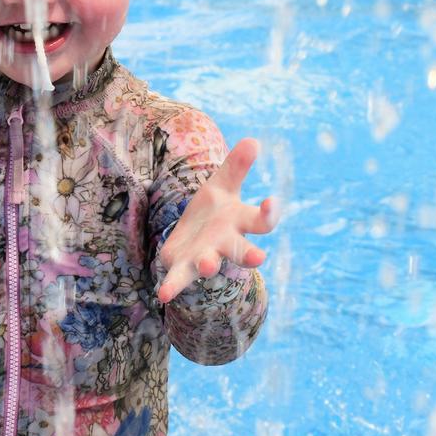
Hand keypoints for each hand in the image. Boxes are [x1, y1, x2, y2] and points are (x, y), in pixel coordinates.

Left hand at [156, 138, 275, 303]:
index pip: (261, 221)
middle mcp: (226, 243)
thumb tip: (253, 141)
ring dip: (210, 265)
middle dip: (249, 255)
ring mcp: (206, 257)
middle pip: (241, 250)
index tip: (271, 202)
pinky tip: (164, 295)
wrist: (192, 237)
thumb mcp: (222, 185)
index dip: (268, 213)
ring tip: (208, 265)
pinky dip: (172, 287)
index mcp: (239, 222)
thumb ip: (236, 166)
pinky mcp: (183, 267)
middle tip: (259, 258)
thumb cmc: (214, 210)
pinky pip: (178, 279)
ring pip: (210, 264)